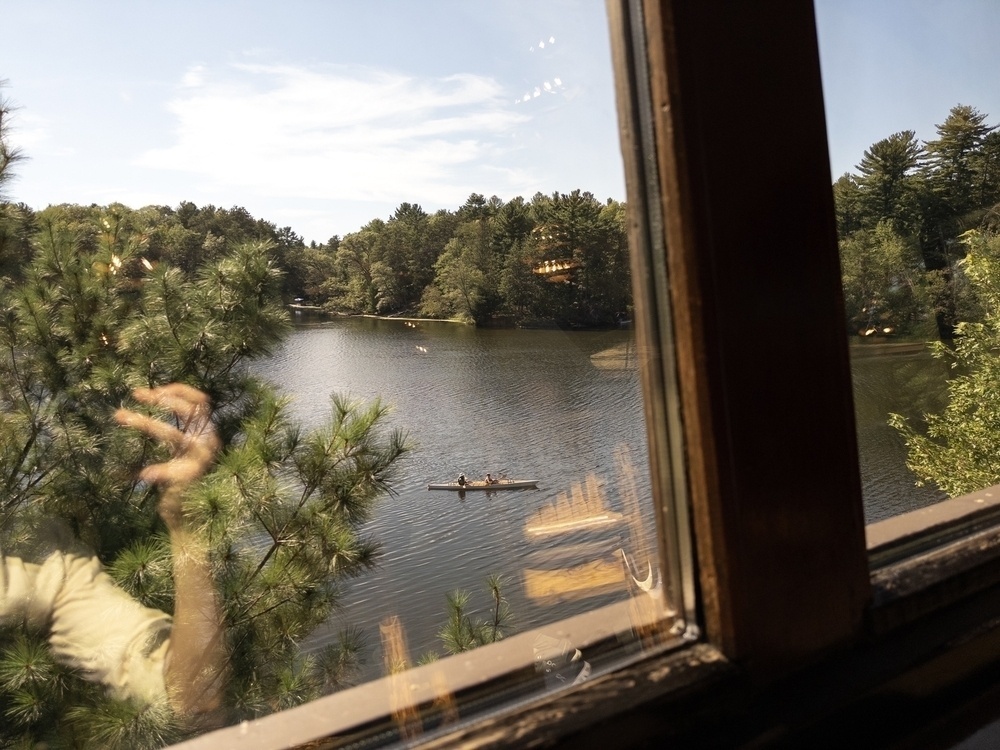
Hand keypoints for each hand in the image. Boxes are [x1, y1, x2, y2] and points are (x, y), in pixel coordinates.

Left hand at [115, 384, 219, 525]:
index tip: (152, 391)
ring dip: (144, 421)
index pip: (199, 401)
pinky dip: (158, 471)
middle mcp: (208, 443)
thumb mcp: (179, 450)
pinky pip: (170, 471)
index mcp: (207, 434)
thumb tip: (157, 402)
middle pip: (189, 409)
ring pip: (173, 433)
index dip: (178, 390)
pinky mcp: (192, 479)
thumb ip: (175, 430)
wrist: (190, 515)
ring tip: (119, 416)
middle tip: (135, 394)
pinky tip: (144, 475)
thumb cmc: (181, 480)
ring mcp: (201, 460)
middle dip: (161, 398)